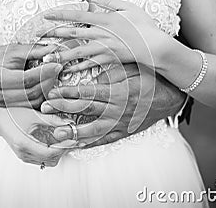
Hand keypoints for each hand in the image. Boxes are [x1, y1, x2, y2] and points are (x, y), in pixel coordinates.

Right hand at [0, 44, 61, 107]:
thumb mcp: (15, 50)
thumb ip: (35, 50)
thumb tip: (55, 50)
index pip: (25, 78)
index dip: (43, 72)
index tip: (56, 64)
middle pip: (30, 92)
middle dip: (48, 82)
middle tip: (58, 71)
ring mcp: (5, 104)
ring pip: (32, 102)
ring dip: (47, 91)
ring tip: (54, 78)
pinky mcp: (11, 109)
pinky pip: (31, 106)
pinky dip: (43, 98)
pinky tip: (49, 88)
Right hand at [0, 107, 77, 166]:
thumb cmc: (13, 115)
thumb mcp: (33, 115)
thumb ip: (51, 119)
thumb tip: (69, 123)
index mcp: (24, 144)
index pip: (50, 153)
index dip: (64, 147)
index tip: (74, 140)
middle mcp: (24, 154)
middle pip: (51, 160)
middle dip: (63, 151)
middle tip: (73, 140)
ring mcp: (24, 157)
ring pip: (47, 162)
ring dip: (58, 153)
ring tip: (65, 141)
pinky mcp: (25, 156)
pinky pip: (42, 160)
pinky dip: (52, 153)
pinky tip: (56, 143)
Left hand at [41, 0, 170, 72]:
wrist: (155, 47)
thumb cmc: (143, 25)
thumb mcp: (127, 7)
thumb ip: (107, 1)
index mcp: (104, 20)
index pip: (78, 16)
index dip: (61, 15)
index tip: (46, 15)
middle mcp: (101, 34)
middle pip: (73, 33)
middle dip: (54, 34)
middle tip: (37, 36)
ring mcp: (103, 48)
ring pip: (77, 51)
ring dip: (61, 54)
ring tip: (46, 57)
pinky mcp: (108, 60)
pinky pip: (89, 64)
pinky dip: (77, 67)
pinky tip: (66, 70)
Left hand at [41, 64, 156, 146]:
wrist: (171, 97)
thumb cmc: (151, 79)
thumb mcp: (133, 69)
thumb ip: (112, 72)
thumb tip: (92, 73)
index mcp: (118, 92)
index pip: (88, 93)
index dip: (68, 93)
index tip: (52, 92)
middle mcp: (118, 110)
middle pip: (85, 110)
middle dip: (62, 109)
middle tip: (44, 109)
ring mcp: (121, 123)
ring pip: (94, 130)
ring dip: (74, 132)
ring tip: (57, 134)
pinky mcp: (125, 131)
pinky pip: (106, 140)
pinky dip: (92, 144)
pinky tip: (77, 146)